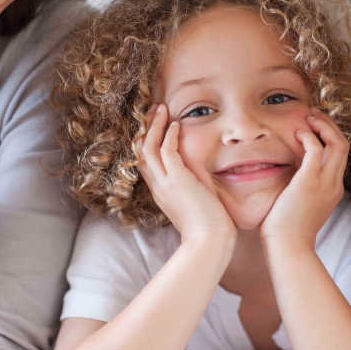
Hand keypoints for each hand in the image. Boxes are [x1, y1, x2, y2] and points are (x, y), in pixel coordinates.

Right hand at [138, 104, 235, 243]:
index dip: (147, 140)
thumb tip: (201, 173)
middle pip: (141, 151)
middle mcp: (158, 186)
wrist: (209, 241)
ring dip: (154, 126)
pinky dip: (168, 136)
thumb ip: (192, 185)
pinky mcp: (178, 181)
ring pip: (149, 147)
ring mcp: (165, 184)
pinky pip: (167, 152)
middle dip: (146, 128)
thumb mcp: (195, 201)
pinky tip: (175, 124)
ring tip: (160, 108)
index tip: (154, 124)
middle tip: (152, 110)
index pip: (145, 161)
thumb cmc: (208, 226)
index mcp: (161, 191)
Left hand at [260, 107, 349, 247]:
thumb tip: (290, 175)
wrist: (288, 247)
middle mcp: (334, 184)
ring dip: (323, 126)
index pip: (340, 155)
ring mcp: (325, 182)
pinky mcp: (310, 181)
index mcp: (333, 189)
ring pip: (336, 143)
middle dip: (329, 125)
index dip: (330, 136)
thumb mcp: (301, 205)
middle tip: (313, 115)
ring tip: (308, 117)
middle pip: (343, 145)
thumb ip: (302, 187)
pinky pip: (316, 149)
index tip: (315, 126)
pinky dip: (308, 137)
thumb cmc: (287, 230)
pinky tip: (297, 134)